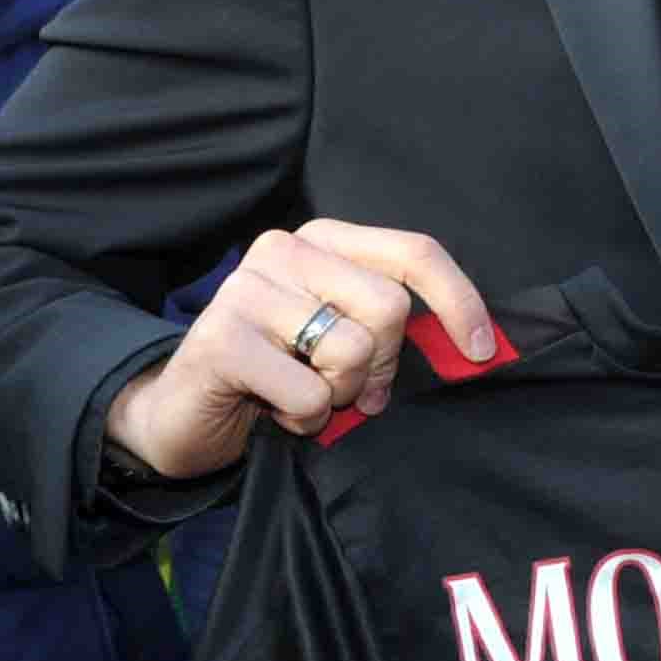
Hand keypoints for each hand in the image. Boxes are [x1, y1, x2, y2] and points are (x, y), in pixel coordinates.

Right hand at [103, 220, 498, 481]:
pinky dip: (302, 419)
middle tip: (344, 387)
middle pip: (390, 308)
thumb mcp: (342, 340)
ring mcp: (248, 289)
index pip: (413, 252)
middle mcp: (285, 250)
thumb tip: (474, 345)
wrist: (181, 413)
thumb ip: (394, 330)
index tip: (480, 351)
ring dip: (338, 395)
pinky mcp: (222, 338)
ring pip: (352, 351)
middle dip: (380, 367)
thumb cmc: (276, 376)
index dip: (459, 300)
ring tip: (299, 393)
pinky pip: (310, 394)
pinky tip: (270, 409)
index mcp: (323, 241)